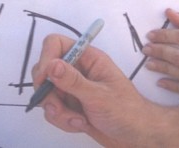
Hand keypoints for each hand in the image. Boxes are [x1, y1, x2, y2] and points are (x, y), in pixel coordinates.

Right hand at [31, 34, 162, 145]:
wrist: (134, 134)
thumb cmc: (125, 110)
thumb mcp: (98, 95)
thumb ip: (73, 81)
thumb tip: (51, 64)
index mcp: (90, 58)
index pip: (57, 44)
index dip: (46, 59)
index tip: (44, 81)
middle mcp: (79, 70)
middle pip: (46, 71)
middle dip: (49, 94)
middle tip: (61, 107)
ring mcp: (73, 88)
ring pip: (47, 94)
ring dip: (59, 112)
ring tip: (80, 120)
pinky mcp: (71, 105)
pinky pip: (53, 110)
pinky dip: (62, 121)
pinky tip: (81, 124)